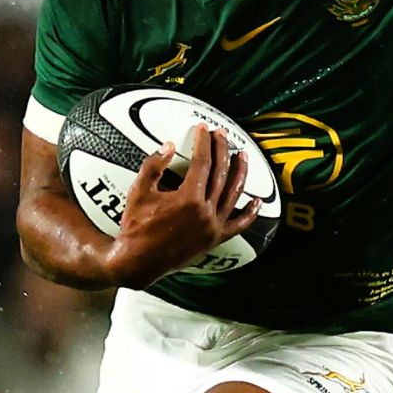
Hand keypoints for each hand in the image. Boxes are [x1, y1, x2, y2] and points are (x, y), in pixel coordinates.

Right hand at [103, 123, 259, 288]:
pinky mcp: (214, 239)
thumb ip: (153, 166)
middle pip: (220, 173)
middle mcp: (205, 212)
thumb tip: (167, 145)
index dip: (204, 143)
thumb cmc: (135, 228)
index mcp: (188, 198)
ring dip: (240, 172)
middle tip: (222, 136)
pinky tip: (257, 202)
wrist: (136, 262)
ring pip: (233, 194)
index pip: (202, 162)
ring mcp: (212, 226)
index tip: (203, 130)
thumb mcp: (138, 192)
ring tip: (242, 156)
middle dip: (222, 150)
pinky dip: (249, 214)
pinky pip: (238, 226)